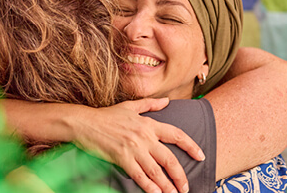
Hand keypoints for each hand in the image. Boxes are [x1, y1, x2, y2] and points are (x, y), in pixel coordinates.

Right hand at [72, 98, 203, 192]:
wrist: (85, 123)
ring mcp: (134, 148)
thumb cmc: (107, 115)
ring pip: (156, 171)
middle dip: (180, 175)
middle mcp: (145, 137)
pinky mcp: (122, 158)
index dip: (191, 146)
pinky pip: (139, 176)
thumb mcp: (130, 106)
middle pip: (169, 159)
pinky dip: (149, 187)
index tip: (201, 155)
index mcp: (149, 124)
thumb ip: (151, 104)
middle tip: (186, 187)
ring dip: (167, 186)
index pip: (176, 135)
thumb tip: (167, 101)